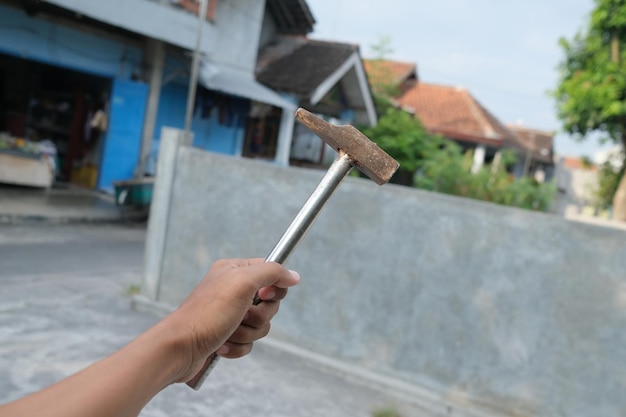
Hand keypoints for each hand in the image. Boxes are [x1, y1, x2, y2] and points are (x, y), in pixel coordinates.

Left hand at [164, 259, 299, 382]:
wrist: (180, 348)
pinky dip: (238, 347)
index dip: (273, 287)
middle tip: (242, 315)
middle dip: (259, 316)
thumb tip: (293, 275)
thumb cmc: (207, 314)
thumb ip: (271, 273)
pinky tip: (222, 345)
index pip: (270, 272)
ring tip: (228, 332)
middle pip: (270, 302)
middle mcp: (232, 289)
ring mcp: (229, 313)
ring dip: (248, 333)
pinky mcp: (226, 335)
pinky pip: (249, 342)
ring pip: (261, 325)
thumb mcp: (242, 283)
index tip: (263, 295)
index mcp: (234, 270)